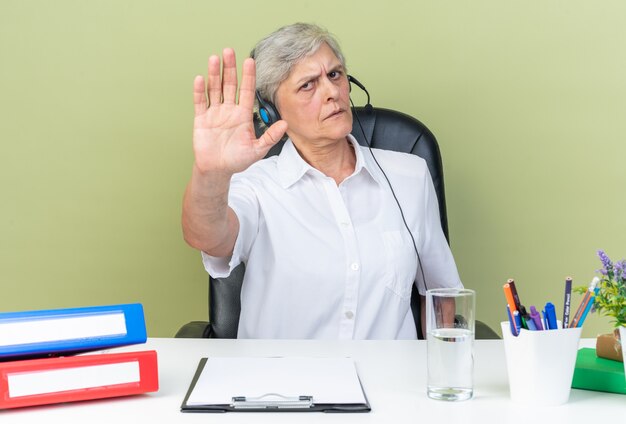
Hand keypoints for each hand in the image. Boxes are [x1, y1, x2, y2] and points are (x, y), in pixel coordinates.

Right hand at [192, 48, 287, 175]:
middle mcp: (229, 110)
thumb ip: (270, 137)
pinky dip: (199, 91)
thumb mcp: (257, 150)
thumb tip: (285, 124)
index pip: (247, 91)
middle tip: (229, 51)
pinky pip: (200, 102)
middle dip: (230, 68)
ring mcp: (215, 113)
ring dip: (214, 74)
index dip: (248, 76)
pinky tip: (201, 78)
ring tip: (215, 58)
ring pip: (214, 89)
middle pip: (230, 85)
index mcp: (243, 115)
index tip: (250, 61)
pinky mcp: (201, 119)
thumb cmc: (237, 160)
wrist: (218, 170)